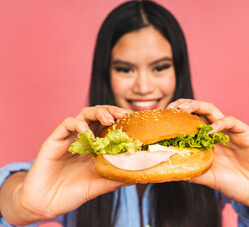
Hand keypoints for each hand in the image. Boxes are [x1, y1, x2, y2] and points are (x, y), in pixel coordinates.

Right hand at [5, 106, 132, 223]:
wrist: (45, 204)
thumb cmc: (72, 193)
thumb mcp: (99, 185)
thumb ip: (115, 179)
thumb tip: (136, 174)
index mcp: (96, 146)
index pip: (110, 125)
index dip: (121, 120)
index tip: (134, 119)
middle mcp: (84, 139)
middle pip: (98, 115)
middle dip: (112, 111)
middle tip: (123, 114)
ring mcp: (69, 138)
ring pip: (84, 114)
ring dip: (98, 112)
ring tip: (109, 120)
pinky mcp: (54, 140)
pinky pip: (67, 123)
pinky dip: (79, 125)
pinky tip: (87, 135)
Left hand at [167, 99, 248, 220]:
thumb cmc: (233, 184)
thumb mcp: (208, 178)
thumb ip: (192, 171)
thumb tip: (169, 170)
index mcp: (207, 141)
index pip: (191, 122)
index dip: (178, 117)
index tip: (165, 116)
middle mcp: (217, 132)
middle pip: (200, 111)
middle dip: (185, 106)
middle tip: (173, 107)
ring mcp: (231, 131)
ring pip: (213, 111)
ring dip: (198, 107)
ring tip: (184, 110)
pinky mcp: (246, 133)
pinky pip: (231, 122)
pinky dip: (220, 123)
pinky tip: (210, 130)